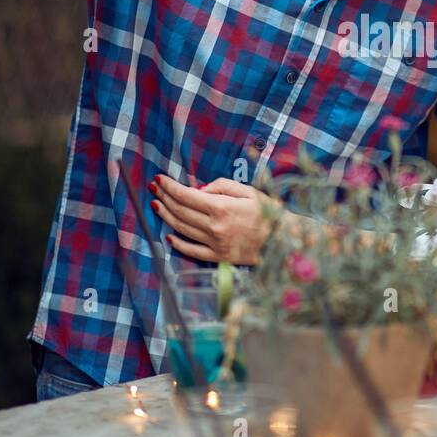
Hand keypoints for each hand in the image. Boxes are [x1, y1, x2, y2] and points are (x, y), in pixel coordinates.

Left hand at [151, 175, 280, 264]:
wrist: (282, 240)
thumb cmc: (267, 212)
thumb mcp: (248, 191)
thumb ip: (222, 186)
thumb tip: (198, 189)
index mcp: (221, 207)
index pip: (186, 195)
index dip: (169, 187)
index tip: (159, 179)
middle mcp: (213, 226)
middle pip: (180, 211)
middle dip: (164, 197)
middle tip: (154, 189)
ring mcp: (214, 244)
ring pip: (181, 229)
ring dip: (166, 216)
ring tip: (157, 205)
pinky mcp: (217, 257)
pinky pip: (191, 250)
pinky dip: (177, 243)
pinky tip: (169, 235)